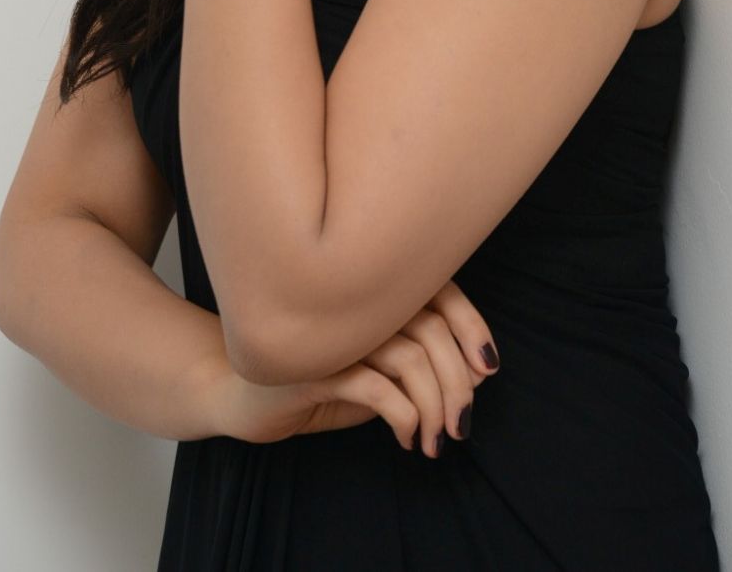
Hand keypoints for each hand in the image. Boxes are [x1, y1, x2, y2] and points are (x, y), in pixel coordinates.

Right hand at [205, 280, 499, 456]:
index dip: (473, 326)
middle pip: (432, 328)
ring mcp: (334, 329)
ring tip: (433, 442)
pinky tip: (406, 437)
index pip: (441, 289)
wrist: (244, 398)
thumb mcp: (376, 370)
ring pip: (411, 358)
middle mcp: (357, 300)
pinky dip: (403, 416)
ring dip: (434, 408)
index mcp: (375, 290)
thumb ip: (417, 363)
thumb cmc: (319, 381)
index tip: (487, 371)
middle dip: (457, 384)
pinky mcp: (313, 364)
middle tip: (460, 426)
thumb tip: (473, 376)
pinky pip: (377, 388)